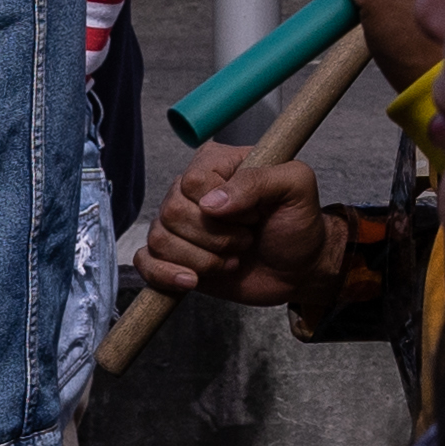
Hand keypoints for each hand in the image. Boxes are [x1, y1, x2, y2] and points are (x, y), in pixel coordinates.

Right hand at [139, 146, 330, 305]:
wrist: (299, 267)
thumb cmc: (298, 224)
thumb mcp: (296, 188)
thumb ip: (259, 181)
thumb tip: (210, 203)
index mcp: (217, 164)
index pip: (192, 183)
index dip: (223, 207)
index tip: (254, 215)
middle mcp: (191, 191)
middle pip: (172, 212)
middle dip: (215, 237)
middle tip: (245, 240)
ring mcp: (180, 225)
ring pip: (160, 239)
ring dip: (202, 260)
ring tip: (232, 259)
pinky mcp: (174, 256)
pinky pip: (145, 262)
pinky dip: (166, 275)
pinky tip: (193, 281)